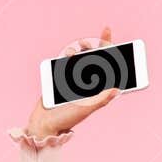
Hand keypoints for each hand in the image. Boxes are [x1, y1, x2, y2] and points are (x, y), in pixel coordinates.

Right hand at [22, 24, 120, 139]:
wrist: (44, 121)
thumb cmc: (67, 118)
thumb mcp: (85, 109)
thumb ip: (100, 100)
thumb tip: (117, 89)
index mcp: (98, 91)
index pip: (109, 70)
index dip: (112, 55)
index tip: (111, 39)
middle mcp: (89, 84)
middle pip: (96, 60)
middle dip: (94, 48)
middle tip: (88, 43)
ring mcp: (75, 79)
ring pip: (82, 59)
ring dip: (80, 51)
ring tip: (76, 50)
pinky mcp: (62, 76)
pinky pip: (67, 62)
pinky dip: (68, 57)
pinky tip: (68, 55)